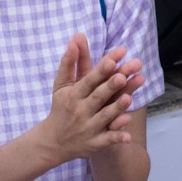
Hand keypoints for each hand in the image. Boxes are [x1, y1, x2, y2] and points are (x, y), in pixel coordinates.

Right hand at [40, 33, 143, 163]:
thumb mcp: (61, 85)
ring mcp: (89, 128)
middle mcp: (81, 111)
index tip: (115, 58)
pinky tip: (128, 135)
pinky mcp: (95, 143)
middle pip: (98, 97)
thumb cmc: (61, 107)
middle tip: (123, 75)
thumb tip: (76, 37)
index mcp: (74, 95)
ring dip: (116, 108)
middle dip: (110, 87)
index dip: (102, 70)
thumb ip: (70, 61)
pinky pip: (107, 140)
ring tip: (128, 97)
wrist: (53, 141)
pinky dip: (117, 137)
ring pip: (105, 117)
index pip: (89, 80)